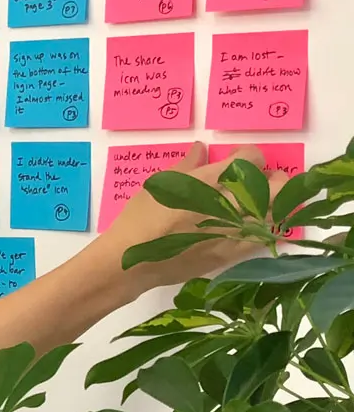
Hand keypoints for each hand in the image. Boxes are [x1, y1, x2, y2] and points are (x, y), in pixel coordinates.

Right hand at [102, 141, 289, 290]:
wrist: (133, 262)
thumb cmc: (139, 219)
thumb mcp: (158, 186)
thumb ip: (185, 167)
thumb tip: (201, 149)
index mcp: (206, 182)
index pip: (248, 161)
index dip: (250, 156)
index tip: (243, 159)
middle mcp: (225, 205)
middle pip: (272, 187)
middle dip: (276, 180)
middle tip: (270, 179)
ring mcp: (231, 231)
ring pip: (273, 214)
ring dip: (277, 204)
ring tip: (268, 201)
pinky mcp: (230, 254)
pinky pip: (263, 240)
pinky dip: (271, 230)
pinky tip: (268, 226)